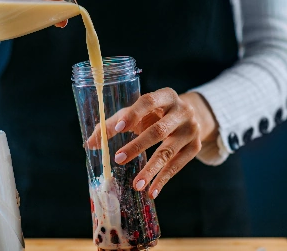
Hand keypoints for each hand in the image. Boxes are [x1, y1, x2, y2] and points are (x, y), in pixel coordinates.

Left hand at [87, 88, 218, 198]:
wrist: (191, 118)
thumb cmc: (155, 114)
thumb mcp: (137, 113)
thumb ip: (114, 124)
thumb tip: (90, 144)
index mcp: (166, 96)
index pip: (149, 101)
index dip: (133, 114)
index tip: (118, 130)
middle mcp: (182, 111)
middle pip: (159, 130)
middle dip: (137, 146)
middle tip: (118, 159)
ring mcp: (191, 129)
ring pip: (169, 151)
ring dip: (151, 169)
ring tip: (137, 185)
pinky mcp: (195, 146)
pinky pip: (177, 165)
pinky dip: (163, 179)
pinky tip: (152, 191)